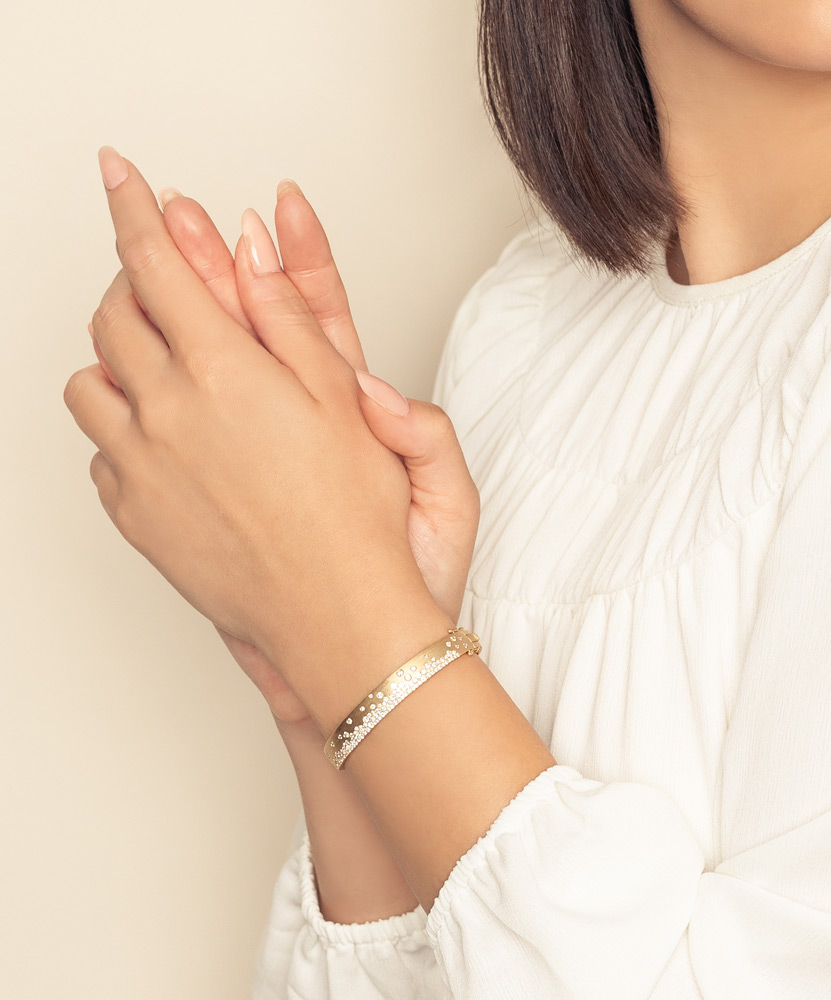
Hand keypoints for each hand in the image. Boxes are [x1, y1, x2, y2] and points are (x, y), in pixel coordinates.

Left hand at [65, 147, 453, 732]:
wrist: (334, 619)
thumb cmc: (356, 518)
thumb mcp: (343, 400)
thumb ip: (290, 318)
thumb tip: (250, 254)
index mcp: (225, 372)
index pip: (159, 264)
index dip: (136, 210)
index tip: (119, 175)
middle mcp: (166, 412)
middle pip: (114, 316)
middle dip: (135, 286)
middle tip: (171, 291)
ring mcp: (140, 466)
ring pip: (90, 382)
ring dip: (120, 360)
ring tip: (171, 374)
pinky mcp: (132, 513)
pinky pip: (100, 449)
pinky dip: (124, 428)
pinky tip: (174, 444)